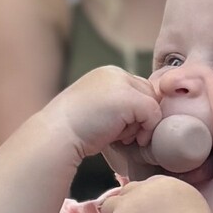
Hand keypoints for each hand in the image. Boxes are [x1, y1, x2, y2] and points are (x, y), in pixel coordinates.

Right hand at [45, 65, 160, 161]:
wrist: (58, 135)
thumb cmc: (76, 130)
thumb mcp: (100, 108)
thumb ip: (120, 105)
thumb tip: (147, 115)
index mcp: (107, 74)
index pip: (138, 89)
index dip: (135, 112)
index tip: (118, 128)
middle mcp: (115, 73)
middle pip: (148, 95)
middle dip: (139, 117)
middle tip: (119, 133)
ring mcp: (122, 84)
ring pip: (152, 104)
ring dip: (139, 125)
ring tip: (115, 133)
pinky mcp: (129, 98)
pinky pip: (154, 114)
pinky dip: (145, 130)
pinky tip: (125, 139)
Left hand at [96, 175, 212, 212]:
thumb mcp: (192, 208)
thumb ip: (170, 203)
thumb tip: (157, 211)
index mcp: (163, 183)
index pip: (144, 188)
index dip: (145, 204)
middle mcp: (141, 190)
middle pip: (125, 194)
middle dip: (129, 210)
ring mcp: (124, 208)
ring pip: (109, 209)